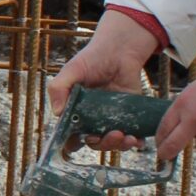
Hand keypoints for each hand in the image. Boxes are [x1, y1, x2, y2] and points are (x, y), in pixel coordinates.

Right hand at [47, 9, 162, 151]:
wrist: (119, 50)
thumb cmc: (92, 59)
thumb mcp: (71, 70)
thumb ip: (59, 88)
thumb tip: (57, 112)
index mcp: (74, 112)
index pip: (70, 134)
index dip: (73, 142)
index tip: (82, 141)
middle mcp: (91, 119)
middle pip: (94, 142)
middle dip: (104, 144)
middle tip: (114, 134)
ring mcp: (110, 119)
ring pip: (112, 142)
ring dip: (119, 145)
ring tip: (128, 138)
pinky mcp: (129, 116)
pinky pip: (132, 135)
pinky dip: (135, 142)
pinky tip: (138, 140)